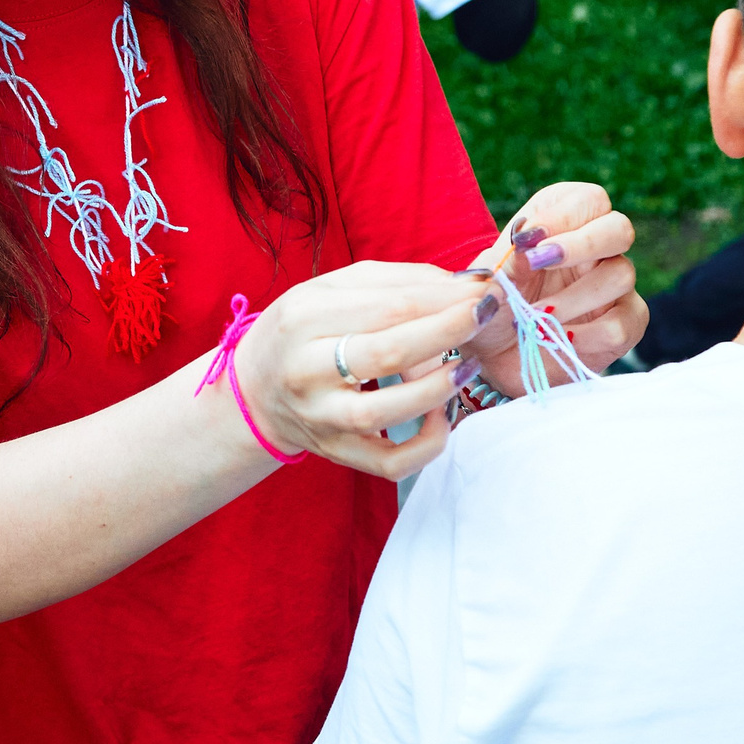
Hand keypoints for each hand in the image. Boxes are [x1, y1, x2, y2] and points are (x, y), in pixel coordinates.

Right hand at [232, 262, 496, 480]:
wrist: (254, 390)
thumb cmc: (304, 330)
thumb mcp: (332, 290)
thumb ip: (396, 281)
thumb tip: (463, 283)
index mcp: (304, 317)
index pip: (388, 306)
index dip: (444, 298)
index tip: (485, 288)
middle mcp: (306, 369)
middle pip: (388, 352)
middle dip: (449, 331)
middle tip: (488, 314)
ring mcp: (321, 417)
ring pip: (387, 412)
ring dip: (439, 387)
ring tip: (467, 365)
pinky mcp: (337, 453)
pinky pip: (390, 462)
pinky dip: (427, 444)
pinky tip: (442, 416)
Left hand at [469, 182, 647, 390]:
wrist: (494, 355)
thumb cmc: (492, 305)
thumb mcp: (487, 282)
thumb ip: (507, 261)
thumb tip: (528, 242)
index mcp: (565, 220)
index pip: (587, 201)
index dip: (563, 217)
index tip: (528, 240)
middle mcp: (596, 247)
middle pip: (619, 228)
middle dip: (582, 245)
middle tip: (540, 263)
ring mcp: (615, 285)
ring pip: (621, 275)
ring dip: (572, 299)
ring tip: (534, 318)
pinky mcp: (624, 323)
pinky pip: (623, 324)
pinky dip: (587, 335)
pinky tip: (558, 340)